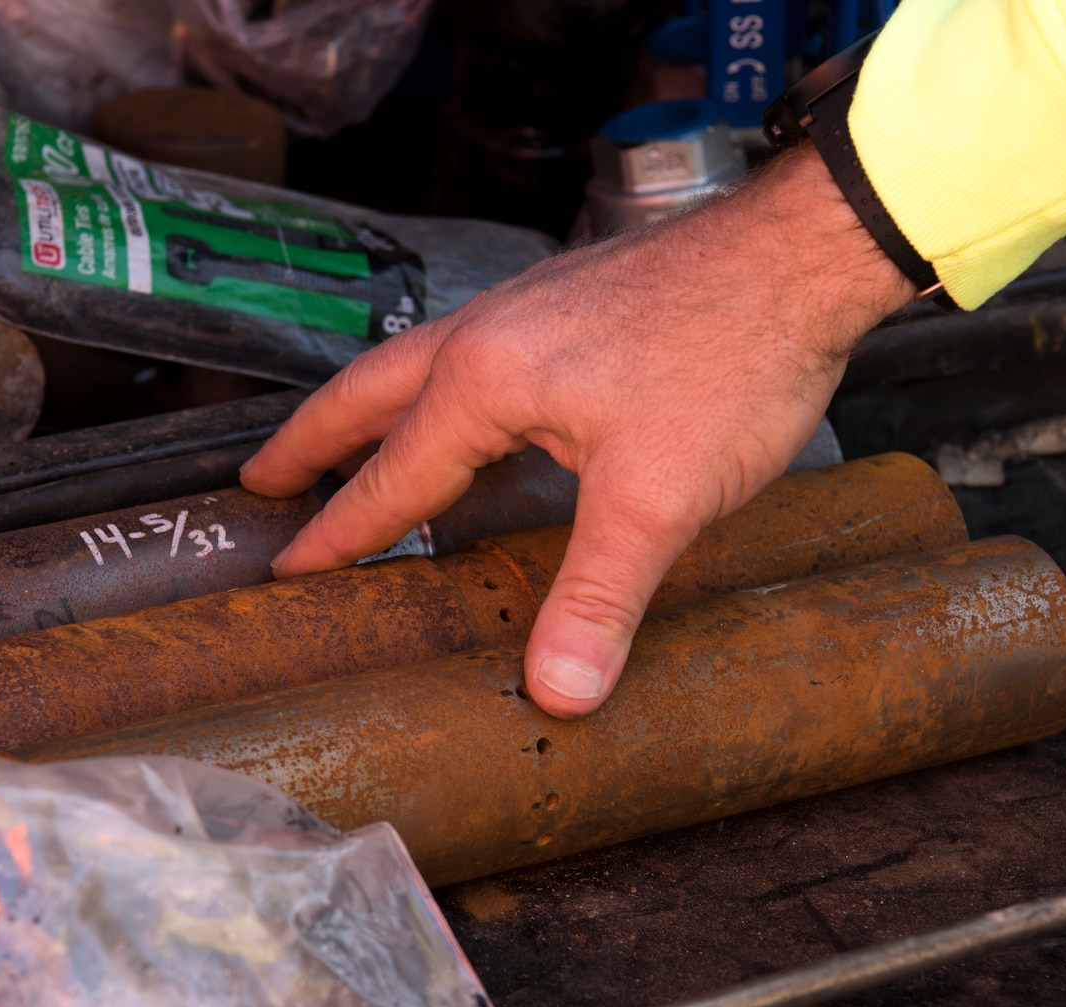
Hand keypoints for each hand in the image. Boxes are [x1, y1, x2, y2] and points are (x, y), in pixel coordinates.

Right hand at [239, 145, 915, 716]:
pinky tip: (467, 411)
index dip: (339, 533)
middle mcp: (487, 335)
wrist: (805, 252)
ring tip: (342, 440)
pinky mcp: (569, 301)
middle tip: (260, 481)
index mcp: (484, 382)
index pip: (390, 477)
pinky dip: (434, 388)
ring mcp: (527, 309)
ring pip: (417, 364)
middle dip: (312, 441)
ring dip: (369, 408)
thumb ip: (598, 597)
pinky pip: (470, 351)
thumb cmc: (731, 359)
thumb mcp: (657, 499)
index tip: (287, 569)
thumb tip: (555, 694)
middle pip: (370, 394)